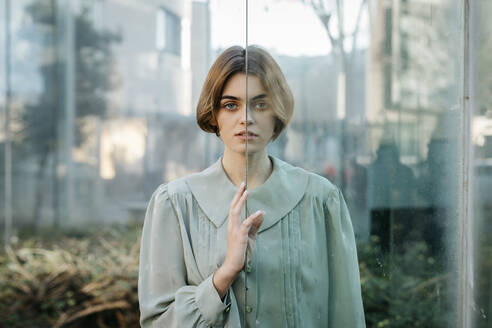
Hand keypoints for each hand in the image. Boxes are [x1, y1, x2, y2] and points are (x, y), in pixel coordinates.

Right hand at [213, 181, 263, 298]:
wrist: (233, 264)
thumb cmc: (241, 250)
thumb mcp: (250, 235)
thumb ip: (255, 224)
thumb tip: (262, 213)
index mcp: (233, 224)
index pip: (234, 207)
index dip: (237, 197)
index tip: (242, 187)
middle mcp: (232, 225)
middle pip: (233, 206)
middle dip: (238, 194)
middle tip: (243, 183)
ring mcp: (234, 230)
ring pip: (236, 212)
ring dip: (241, 202)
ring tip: (247, 192)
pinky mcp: (240, 237)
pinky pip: (246, 224)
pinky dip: (252, 217)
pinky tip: (259, 212)